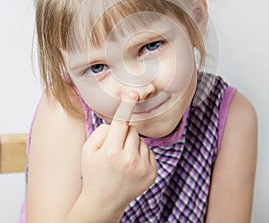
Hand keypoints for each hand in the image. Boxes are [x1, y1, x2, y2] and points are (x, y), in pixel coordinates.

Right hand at [79, 92, 156, 219]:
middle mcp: (129, 160)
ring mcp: (142, 168)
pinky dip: (141, 154)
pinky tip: (131, 166)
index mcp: (111, 152)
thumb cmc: (93, 173)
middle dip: (123, 135)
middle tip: (114, 149)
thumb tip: (118, 123)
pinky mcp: (152, 174)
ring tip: (122, 160)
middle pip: (131, 130)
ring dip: (132, 144)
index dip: (126, 107)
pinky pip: (149, 151)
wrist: (103, 203)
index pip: (120, 122)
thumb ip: (101, 132)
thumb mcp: (87, 151)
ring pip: (141, 140)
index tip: (134, 93)